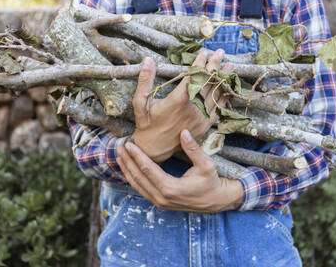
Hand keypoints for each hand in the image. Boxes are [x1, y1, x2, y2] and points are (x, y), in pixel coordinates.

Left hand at [117, 129, 243, 212]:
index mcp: (171, 188)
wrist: (216, 200)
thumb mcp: (206, 164)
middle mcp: (162, 197)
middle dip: (127, 161)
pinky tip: (128, 169)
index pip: (148, 169)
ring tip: (119, 156)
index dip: (137, 156)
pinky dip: (133, 179)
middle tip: (119, 146)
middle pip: (138, 177)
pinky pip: (142, 190)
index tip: (129, 144)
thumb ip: (193, 148)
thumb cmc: (211, 181)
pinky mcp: (160, 203)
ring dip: (127, 170)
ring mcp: (160, 202)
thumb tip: (183, 132)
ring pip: (137, 186)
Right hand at [131, 50, 232, 162]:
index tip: (203, 53)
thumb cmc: (146, 124)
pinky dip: (224, 97)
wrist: (154, 148)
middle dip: (214, 66)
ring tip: (230, 66)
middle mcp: (192, 109)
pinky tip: (228, 88)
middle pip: (207, 83)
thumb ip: (145, 80)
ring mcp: (200, 118)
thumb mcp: (140, 102)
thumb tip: (147, 60)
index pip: (193, 77)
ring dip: (223, 79)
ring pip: (215, 94)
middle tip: (220, 53)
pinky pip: (218, 109)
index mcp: (178, 101)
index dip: (199, 64)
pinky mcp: (205, 126)